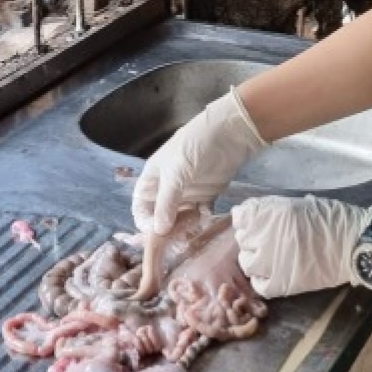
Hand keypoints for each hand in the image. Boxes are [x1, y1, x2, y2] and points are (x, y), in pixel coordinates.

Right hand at [131, 87, 267, 234]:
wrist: (230, 133)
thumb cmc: (195, 147)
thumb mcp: (176, 173)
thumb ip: (166, 203)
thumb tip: (157, 231)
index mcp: (152, 179)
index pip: (141, 207)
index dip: (146, 222)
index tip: (157, 233)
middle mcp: (167, 188)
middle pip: (160, 216)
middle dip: (167, 229)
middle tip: (178, 238)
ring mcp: (187, 192)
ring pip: (180, 218)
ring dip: (185, 227)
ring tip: (194, 228)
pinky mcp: (206, 195)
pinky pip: (200, 214)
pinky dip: (202, 218)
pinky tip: (206, 216)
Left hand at [231, 194, 371, 298]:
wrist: (356, 244)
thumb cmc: (333, 219)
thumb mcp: (300, 204)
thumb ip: (274, 209)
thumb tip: (253, 213)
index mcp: (272, 213)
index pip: (240, 216)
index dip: (247, 220)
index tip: (256, 222)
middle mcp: (267, 236)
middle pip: (242, 239)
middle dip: (253, 238)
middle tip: (270, 240)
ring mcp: (272, 261)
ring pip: (247, 262)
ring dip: (255, 259)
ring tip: (272, 257)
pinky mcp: (281, 284)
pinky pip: (259, 285)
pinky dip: (263, 280)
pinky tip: (275, 273)